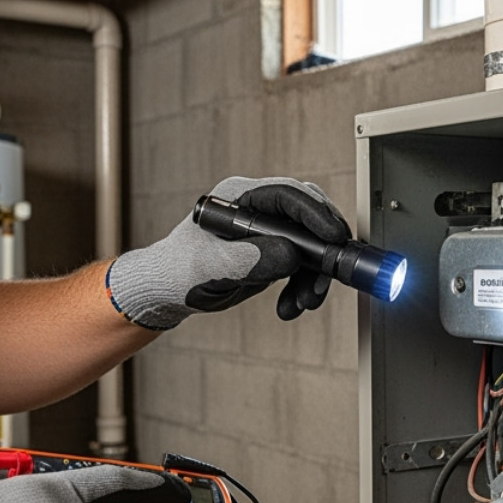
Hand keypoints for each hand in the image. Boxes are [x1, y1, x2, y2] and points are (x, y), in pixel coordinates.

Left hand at [106, 176, 350, 329]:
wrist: (169, 290)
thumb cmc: (178, 271)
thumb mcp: (211, 267)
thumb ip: (250, 259)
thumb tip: (291, 256)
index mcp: (239, 197)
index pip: (288, 196)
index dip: (315, 215)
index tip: (333, 238)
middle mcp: (257, 208)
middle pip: (308, 218)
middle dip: (321, 251)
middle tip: (322, 280)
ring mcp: (268, 230)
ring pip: (310, 245)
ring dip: (313, 277)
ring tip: (302, 303)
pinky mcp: (273, 251)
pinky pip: (302, 265)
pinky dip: (302, 287)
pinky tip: (291, 306)